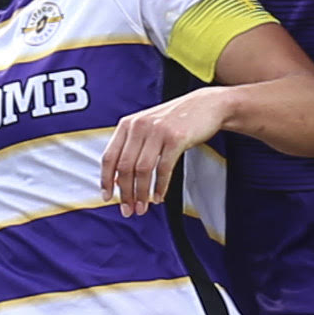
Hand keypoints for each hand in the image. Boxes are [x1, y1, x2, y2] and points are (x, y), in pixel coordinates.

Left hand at [99, 90, 232, 213]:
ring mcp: (157, 131)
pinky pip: (163, 168)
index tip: (107, 197)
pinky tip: (158, 197)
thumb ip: (132, 148)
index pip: (109, 156)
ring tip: (142, 207)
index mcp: (128, 124)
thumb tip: (118, 180)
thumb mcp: (148, 128)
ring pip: (142, 170)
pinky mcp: (176, 138)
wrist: (207, 105)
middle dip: (124, 193)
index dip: (106, 180)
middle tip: (128, 209)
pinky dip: (159, 187)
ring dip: (140, 193)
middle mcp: (139, 126)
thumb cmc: (177, 119)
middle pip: (124, 167)